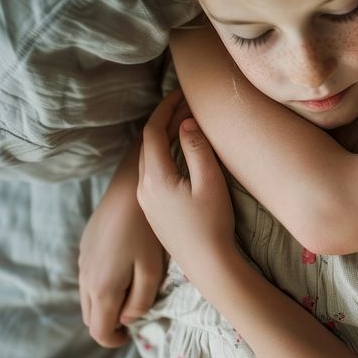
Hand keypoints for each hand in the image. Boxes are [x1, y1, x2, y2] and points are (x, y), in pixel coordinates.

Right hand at [79, 142, 165, 347]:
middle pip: (90, 317)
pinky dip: (101, 285)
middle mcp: (85, 278)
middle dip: (109, 324)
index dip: (115, 341)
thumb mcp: (152, 270)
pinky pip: (88, 276)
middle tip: (133, 317)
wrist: (130, 190)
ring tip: (131, 295)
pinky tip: (123, 270)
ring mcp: (83, 260)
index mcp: (102, 289)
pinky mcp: (85, 245)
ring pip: (87, 297)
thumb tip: (128, 319)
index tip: (132, 335)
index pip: (99, 331)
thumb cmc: (148, 231)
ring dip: (104, 304)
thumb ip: (141, 300)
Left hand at [137, 89, 236, 281]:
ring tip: (185, 122)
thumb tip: (186, 123)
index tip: (181, 93)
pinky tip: (180, 152)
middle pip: (148, 143)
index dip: (165, 108)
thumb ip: (197, 149)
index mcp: (155, 178)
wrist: (208, 264)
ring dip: (164, 137)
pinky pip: (153, 172)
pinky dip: (164, 154)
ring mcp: (146, 200)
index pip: (152, 132)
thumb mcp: (210, 183)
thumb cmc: (213, 224)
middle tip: (187, 103)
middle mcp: (144, 187)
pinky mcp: (153, 210)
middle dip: (165, 119)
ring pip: (149, 158)